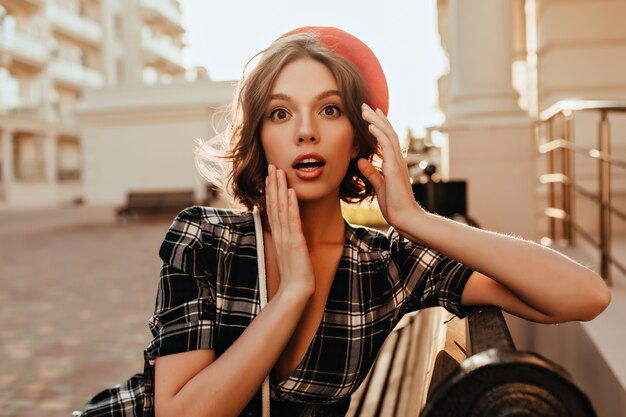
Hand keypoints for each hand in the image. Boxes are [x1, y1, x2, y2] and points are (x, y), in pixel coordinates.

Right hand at [265, 164, 315, 295]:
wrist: (295, 290)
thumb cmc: (294, 275)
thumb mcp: (290, 253)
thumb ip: (289, 240)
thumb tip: (291, 230)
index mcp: (278, 235)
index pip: (273, 208)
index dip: (271, 191)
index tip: (270, 176)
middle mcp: (280, 233)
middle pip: (274, 204)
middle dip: (273, 184)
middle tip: (272, 166)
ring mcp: (286, 236)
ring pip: (281, 208)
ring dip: (280, 189)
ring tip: (279, 172)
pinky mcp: (295, 241)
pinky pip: (292, 219)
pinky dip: (291, 205)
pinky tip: (290, 192)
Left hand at [357, 103, 424, 228]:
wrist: (405, 217)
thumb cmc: (394, 205)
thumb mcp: (379, 186)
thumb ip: (371, 172)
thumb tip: (360, 161)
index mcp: (394, 163)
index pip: (387, 140)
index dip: (379, 126)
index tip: (371, 116)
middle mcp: (397, 160)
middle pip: (388, 132)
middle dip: (376, 118)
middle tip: (366, 106)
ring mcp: (397, 163)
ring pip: (388, 135)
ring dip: (376, 121)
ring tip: (365, 110)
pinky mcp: (394, 168)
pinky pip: (386, 146)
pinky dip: (378, 134)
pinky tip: (370, 125)